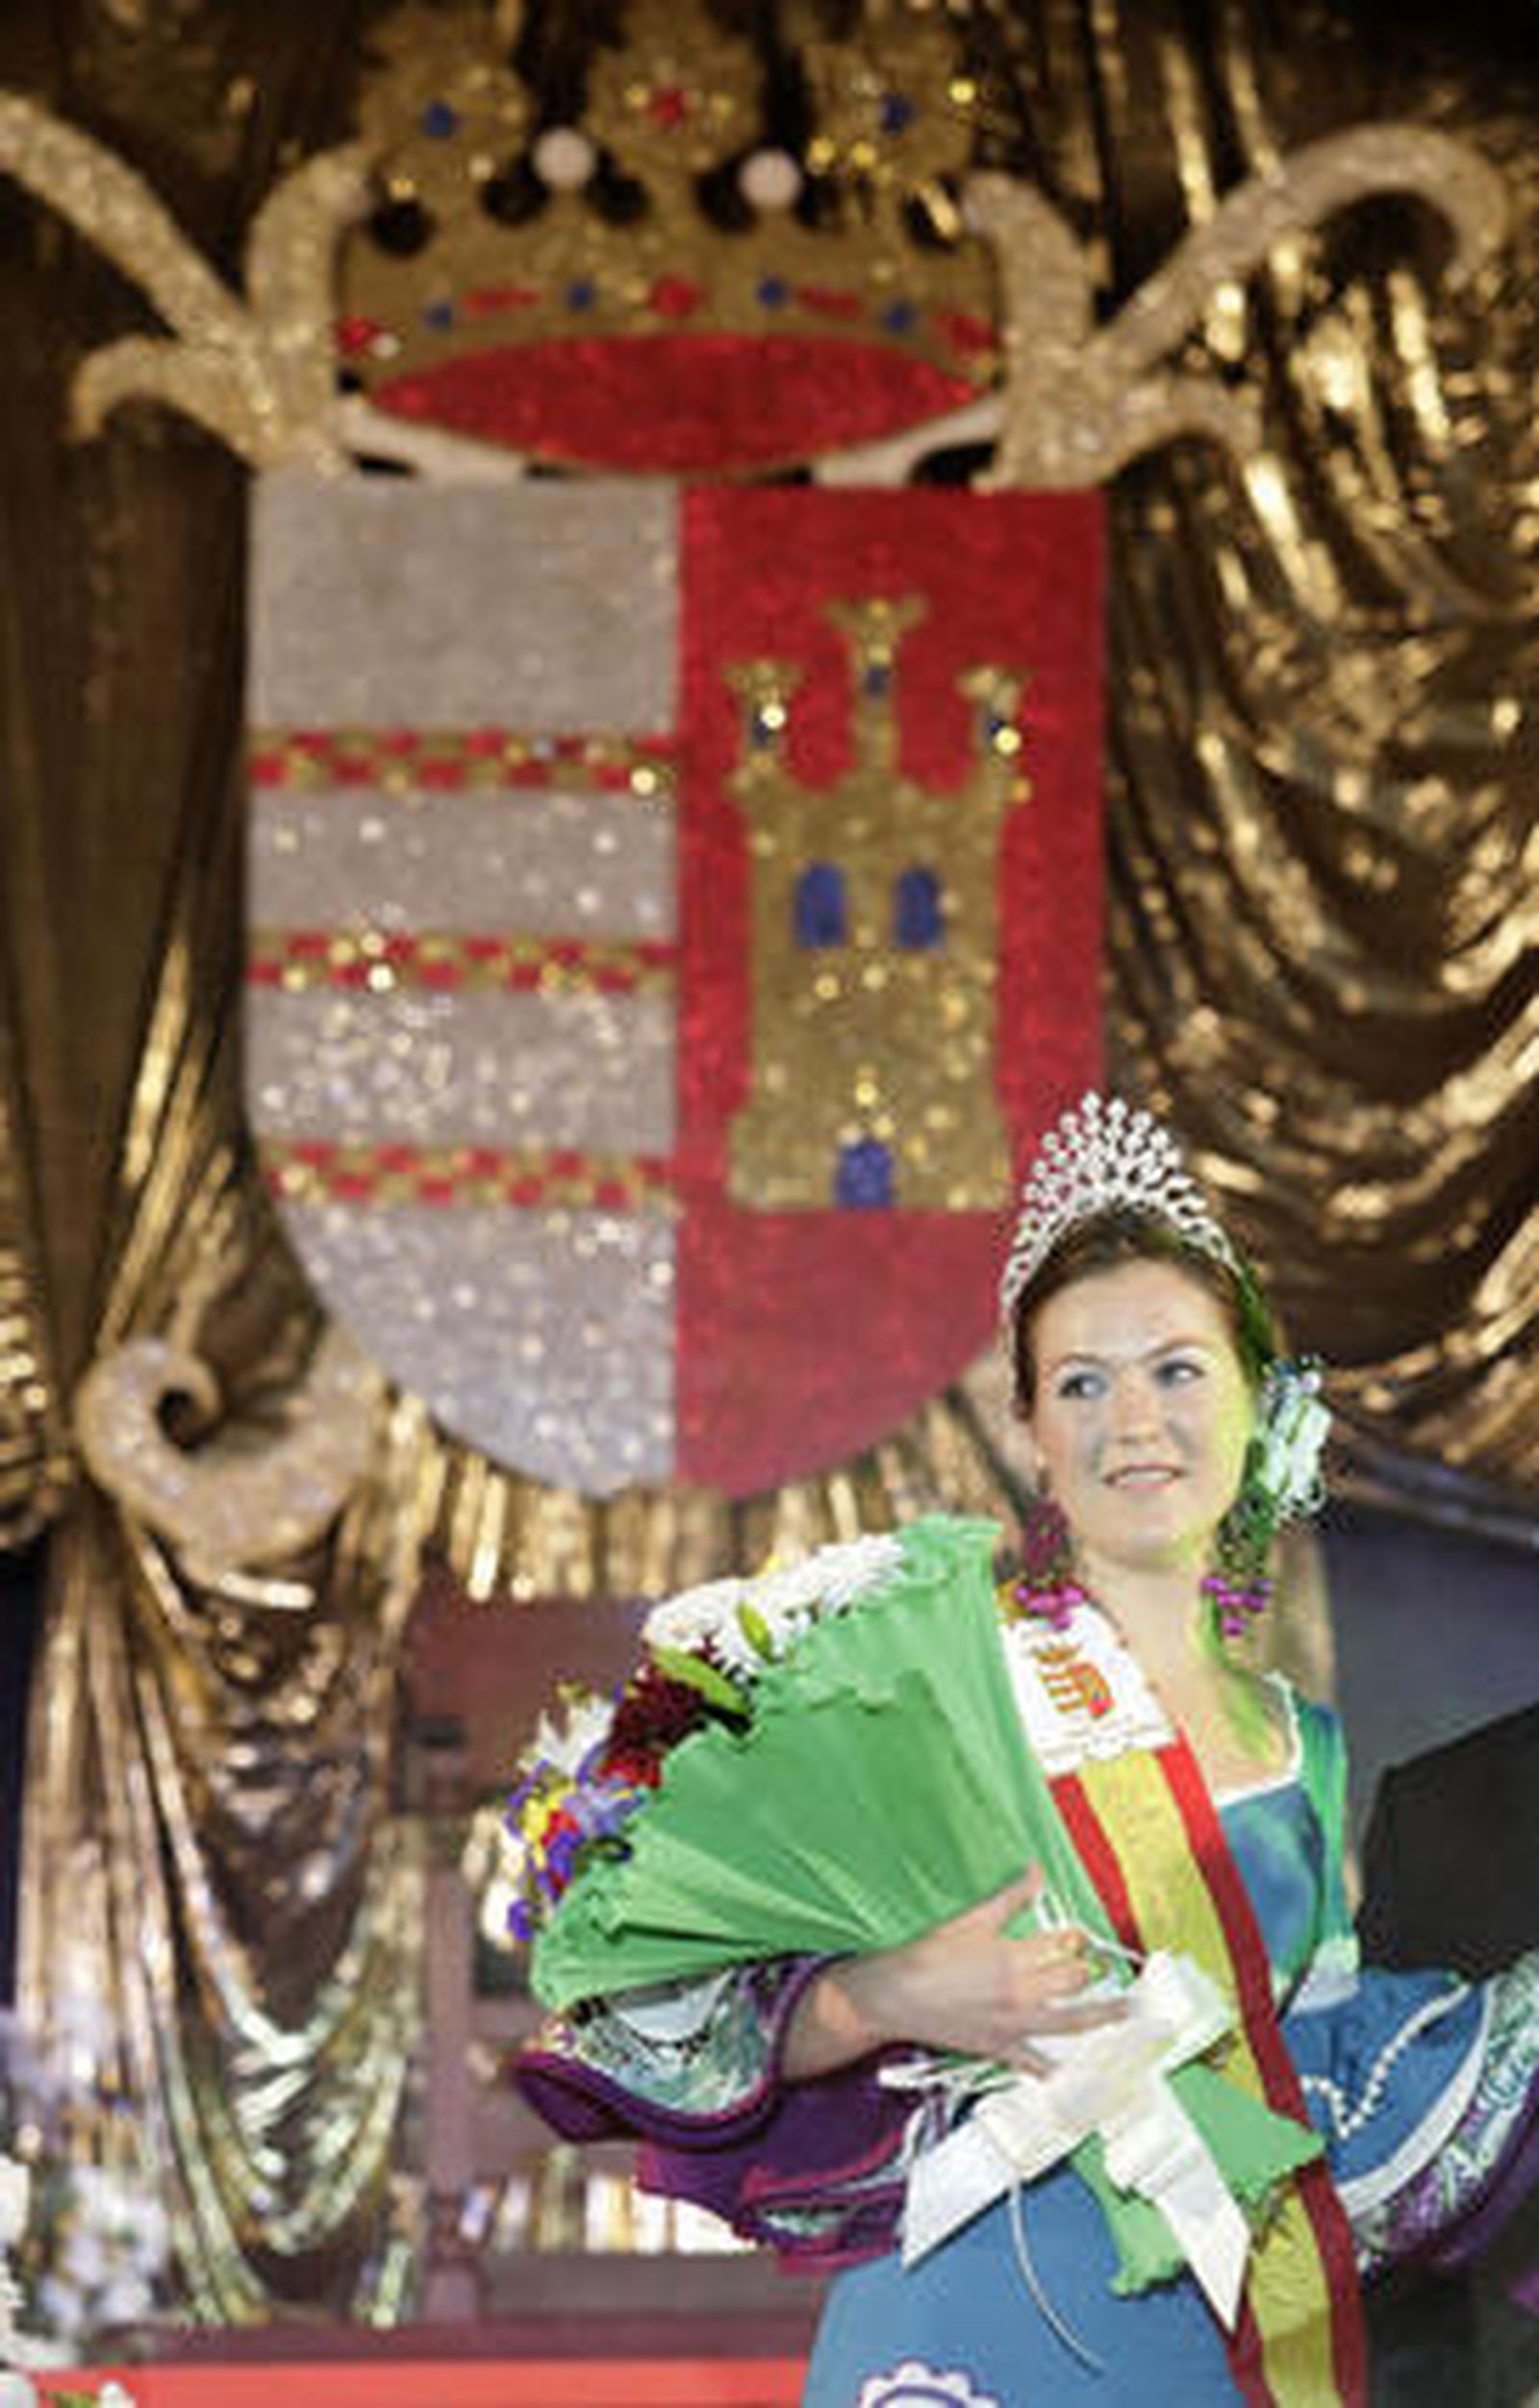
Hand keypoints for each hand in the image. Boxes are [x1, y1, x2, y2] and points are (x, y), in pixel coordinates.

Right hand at [785, 1865, 1127, 2080]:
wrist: (897, 1995)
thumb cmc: (930, 1956)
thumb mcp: (972, 1919)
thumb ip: (1011, 1897)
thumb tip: (1037, 1871)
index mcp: (1014, 1956)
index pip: (1063, 1945)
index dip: (1075, 1938)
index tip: (1078, 1936)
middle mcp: (1021, 1992)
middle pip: (1073, 1981)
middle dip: (1085, 1971)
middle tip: (1094, 1968)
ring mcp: (1014, 2024)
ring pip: (1072, 2023)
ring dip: (1104, 2017)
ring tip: (1130, 2013)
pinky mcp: (1001, 2048)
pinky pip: (1037, 2065)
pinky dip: (1059, 2072)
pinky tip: (1079, 2077)